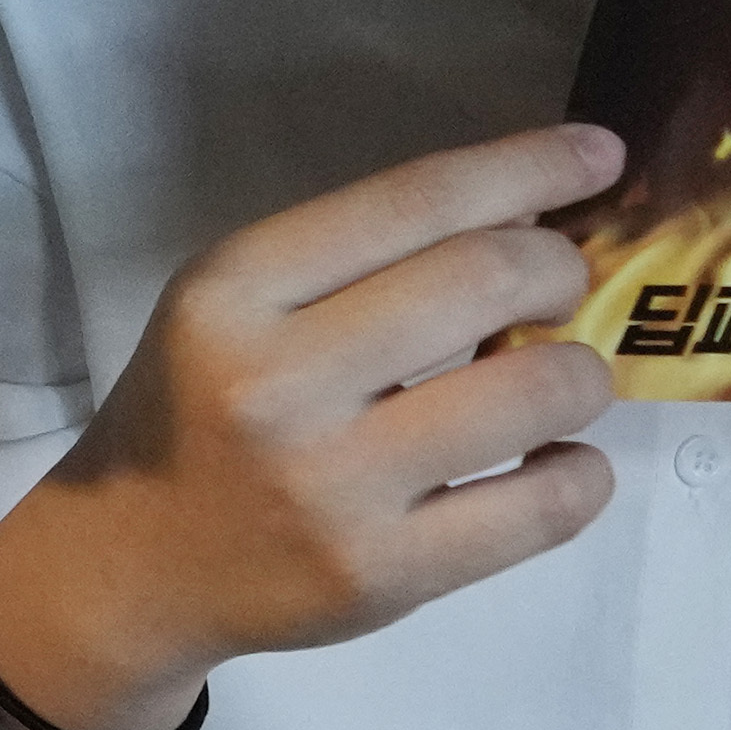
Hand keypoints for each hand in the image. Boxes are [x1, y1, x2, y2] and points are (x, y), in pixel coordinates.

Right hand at [0, 120, 627, 729]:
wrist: (132, 567)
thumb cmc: (200, 414)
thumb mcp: (236, 306)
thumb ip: (358, 258)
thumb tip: (531, 213)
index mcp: (234, 291)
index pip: (415, 200)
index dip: (529, 165)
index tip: (597, 154)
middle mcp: (277, 382)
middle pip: (489, 278)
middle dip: (559, 270)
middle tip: (559, 290)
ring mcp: (331, 486)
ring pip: (534, 391)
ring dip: (582, 374)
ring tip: (562, 384)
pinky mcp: (380, 575)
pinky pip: (543, 508)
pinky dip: (582, 472)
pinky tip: (558, 463)